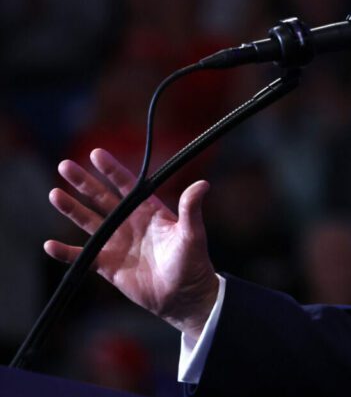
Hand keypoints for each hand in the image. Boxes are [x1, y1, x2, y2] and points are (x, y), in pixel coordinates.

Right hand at [44, 148, 219, 339]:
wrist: (184, 296)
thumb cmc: (192, 263)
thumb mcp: (192, 234)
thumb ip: (191, 209)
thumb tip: (202, 184)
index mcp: (149, 211)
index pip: (127, 186)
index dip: (111, 170)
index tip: (96, 154)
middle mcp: (129, 223)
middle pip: (101, 198)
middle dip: (84, 182)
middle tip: (65, 166)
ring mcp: (117, 243)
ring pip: (88, 222)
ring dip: (71, 209)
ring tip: (54, 194)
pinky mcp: (108, 265)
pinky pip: (82, 257)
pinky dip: (66, 253)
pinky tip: (49, 246)